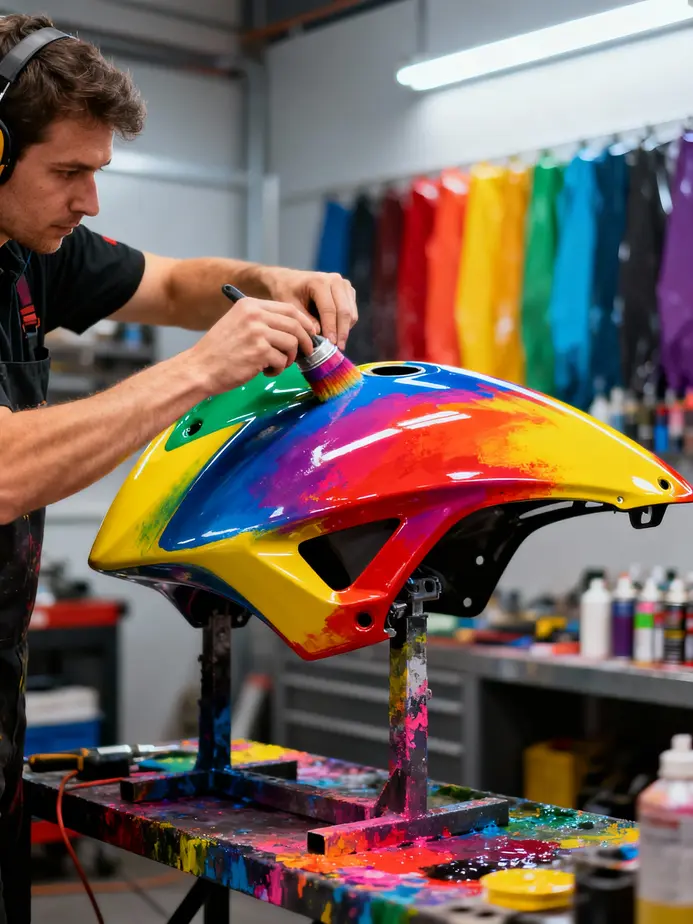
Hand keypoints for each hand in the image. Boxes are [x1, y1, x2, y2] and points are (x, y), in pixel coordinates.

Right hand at [189, 296, 315, 393]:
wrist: (200, 368)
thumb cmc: (219, 352)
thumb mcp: (237, 324)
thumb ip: (262, 322)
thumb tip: (295, 329)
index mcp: (250, 305)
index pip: (288, 308)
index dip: (304, 323)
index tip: (309, 334)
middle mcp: (254, 315)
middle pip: (295, 325)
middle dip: (305, 341)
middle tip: (304, 353)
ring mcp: (258, 333)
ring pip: (292, 343)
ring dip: (288, 358)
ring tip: (276, 365)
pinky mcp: (260, 352)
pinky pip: (282, 361)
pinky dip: (277, 370)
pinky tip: (264, 372)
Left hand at [261, 267, 357, 350]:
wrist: (289, 280)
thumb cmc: (286, 292)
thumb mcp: (290, 306)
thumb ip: (305, 320)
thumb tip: (319, 333)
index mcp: (319, 282)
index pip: (330, 309)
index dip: (331, 328)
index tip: (331, 344)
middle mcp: (335, 280)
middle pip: (344, 311)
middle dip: (342, 332)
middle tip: (338, 349)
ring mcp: (344, 285)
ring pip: (351, 313)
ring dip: (345, 330)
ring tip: (335, 343)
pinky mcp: (349, 291)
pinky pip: (352, 312)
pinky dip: (346, 325)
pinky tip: (335, 332)